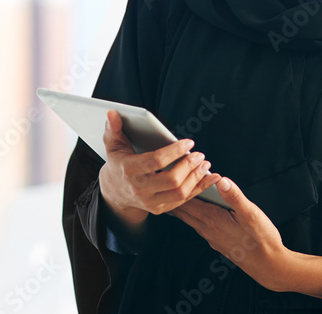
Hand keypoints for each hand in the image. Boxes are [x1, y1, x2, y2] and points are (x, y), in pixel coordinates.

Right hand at [98, 110, 220, 228]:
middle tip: (199, 154)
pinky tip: (209, 178)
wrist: (115, 192)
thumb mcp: (112, 146)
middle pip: (171, 180)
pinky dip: (199, 189)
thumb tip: (112, 113)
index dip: (174, 151)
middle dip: (188, 165)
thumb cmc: (117, 163)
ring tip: (205, 164)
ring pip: (179, 192)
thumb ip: (113, 129)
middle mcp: (140, 189)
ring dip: (196, 178)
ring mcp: (150, 201)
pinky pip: (183, 200)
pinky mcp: (160, 208)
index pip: (156, 161)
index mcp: (129, 171)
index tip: (188, 143)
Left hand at [169, 178, 321, 298]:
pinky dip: (194, 216)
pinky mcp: (218, 243)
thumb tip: (221, 179)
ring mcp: (212, 238)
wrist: (271, 267)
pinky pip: (200, 226)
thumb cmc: (262, 240)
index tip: (170, 175)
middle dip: (175, 196)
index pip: (188, 201)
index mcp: (213, 219)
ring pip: (190, 220)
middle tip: (165, 184)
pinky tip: (197, 213)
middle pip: (184, 211)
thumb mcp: (251, 215)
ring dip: (184, 207)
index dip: (180, 187)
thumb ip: (234, 197)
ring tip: (175, 194)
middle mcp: (208, 229)